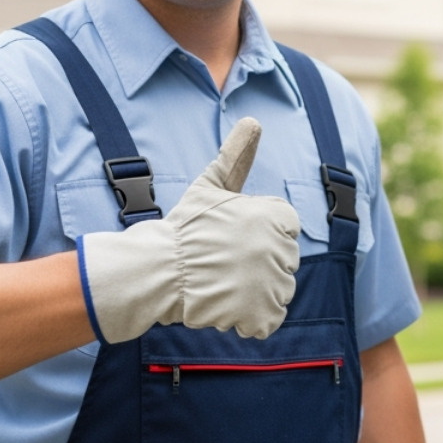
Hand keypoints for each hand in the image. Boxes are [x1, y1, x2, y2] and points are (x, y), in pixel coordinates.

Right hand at [78, 117, 299, 342]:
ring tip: (222, 285)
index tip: (232, 240)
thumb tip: (253, 120)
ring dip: (253, 295)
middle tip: (223, 265)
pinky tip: (224, 307)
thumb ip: (237, 155)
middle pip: (284, 264)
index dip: (259, 238)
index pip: (287, 230)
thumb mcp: (211, 186)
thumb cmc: (183, 227)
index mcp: (277, 216)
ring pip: (278, 294)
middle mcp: (280, 248)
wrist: (156, 270)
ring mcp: (272, 283)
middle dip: (257, 268)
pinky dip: (248, 321)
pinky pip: (267, 322)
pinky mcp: (261, 314)